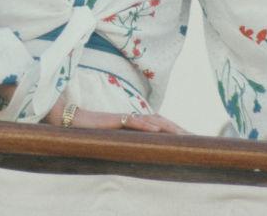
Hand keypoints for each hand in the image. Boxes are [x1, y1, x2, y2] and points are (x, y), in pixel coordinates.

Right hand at [43, 100, 188, 133]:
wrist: (72, 121)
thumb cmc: (92, 131)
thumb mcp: (114, 138)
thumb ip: (126, 140)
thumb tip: (139, 149)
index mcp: (133, 122)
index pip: (158, 123)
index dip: (173, 128)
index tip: (188, 136)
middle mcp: (132, 118)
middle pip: (159, 120)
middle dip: (177, 128)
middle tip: (193, 136)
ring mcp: (124, 118)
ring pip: (150, 120)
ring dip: (167, 126)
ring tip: (182, 133)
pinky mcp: (115, 120)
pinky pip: (133, 122)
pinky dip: (146, 125)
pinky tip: (157, 130)